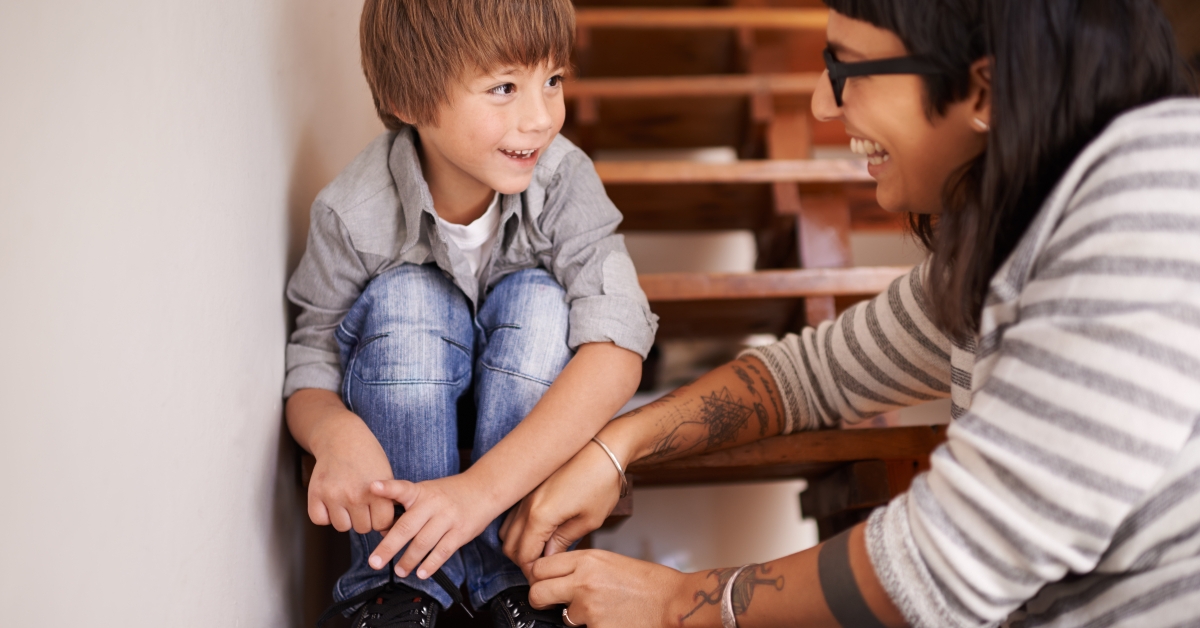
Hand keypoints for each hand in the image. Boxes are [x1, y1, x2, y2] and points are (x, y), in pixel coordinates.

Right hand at [307, 413, 395, 533]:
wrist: (342, 437)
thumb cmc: (367, 457)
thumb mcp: (386, 476)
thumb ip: (388, 502)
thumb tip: (389, 531)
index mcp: (377, 492)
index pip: (382, 524)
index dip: (380, 518)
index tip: (378, 508)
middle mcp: (354, 496)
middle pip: (362, 528)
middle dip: (364, 518)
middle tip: (362, 502)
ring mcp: (333, 495)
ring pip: (342, 527)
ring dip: (345, 517)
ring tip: (347, 500)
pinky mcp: (316, 493)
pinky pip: (320, 520)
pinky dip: (325, 514)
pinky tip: (332, 501)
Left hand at [367, 472, 500, 578]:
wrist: (484, 489)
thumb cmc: (449, 494)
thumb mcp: (427, 490)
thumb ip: (407, 507)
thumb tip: (384, 531)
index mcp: (421, 491)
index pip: (402, 488)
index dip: (387, 488)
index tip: (373, 487)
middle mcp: (433, 504)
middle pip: (407, 526)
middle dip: (389, 546)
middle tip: (374, 561)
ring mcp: (448, 518)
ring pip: (423, 543)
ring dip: (409, 560)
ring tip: (399, 571)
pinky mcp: (460, 532)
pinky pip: (442, 552)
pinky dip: (430, 565)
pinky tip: (421, 573)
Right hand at [500, 440, 623, 576]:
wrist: (604, 446)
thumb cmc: (601, 479)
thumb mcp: (588, 520)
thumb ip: (563, 542)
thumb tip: (550, 557)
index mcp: (539, 516)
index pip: (523, 556)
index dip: (533, 572)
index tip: (543, 578)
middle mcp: (526, 504)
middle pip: (509, 546)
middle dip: (523, 561)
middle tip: (543, 567)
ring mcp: (524, 494)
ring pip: (506, 530)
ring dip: (519, 544)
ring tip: (541, 550)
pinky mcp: (528, 487)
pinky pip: (512, 515)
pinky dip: (519, 528)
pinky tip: (539, 531)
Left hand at [528, 550, 686, 627]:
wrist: (672, 602)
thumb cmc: (648, 582)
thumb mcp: (610, 561)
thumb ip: (581, 567)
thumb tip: (559, 576)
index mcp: (587, 560)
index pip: (540, 566)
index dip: (538, 577)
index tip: (542, 582)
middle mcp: (583, 582)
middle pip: (538, 592)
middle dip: (541, 599)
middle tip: (551, 602)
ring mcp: (588, 608)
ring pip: (561, 616)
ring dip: (573, 616)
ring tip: (599, 610)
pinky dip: (593, 626)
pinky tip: (610, 619)